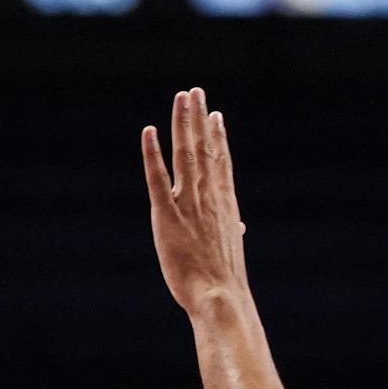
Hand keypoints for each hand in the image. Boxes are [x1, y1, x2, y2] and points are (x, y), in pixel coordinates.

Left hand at [142, 88, 248, 311]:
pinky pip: (157, 179)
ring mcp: (188, 204)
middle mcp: (208, 197)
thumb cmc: (224, 280)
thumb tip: (239, 227)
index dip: (217, 136)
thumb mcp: (231, 250)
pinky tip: (148, 132)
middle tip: (195, 92)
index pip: (221, 162)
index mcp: (225, 204)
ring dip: (182, 124)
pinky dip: (152, 154)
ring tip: (182, 98)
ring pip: (185, 155)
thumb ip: (231, 231)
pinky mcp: (166, 216)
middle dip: (199, 119)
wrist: (220, 296)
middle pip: (204, 149)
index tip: (215, 115)